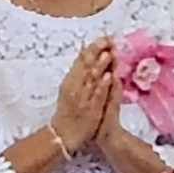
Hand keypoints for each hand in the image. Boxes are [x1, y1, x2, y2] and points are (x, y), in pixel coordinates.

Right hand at [51, 37, 115, 154]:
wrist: (64, 134)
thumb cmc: (68, 110)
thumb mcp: (69, 88)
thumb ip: (77, 72)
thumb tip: (84, 52)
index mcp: (70, 80)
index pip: (80, 61)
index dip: (92, 49)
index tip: (102, 38)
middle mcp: (75, 87)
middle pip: (86, 67)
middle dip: (97, 52)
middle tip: (106, 40)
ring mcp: (83, 98)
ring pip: (92, 79)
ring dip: (100, 66)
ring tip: (108, 54)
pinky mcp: (91, 109)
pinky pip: (98, 95)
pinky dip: (103, 85)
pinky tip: (109, 77)